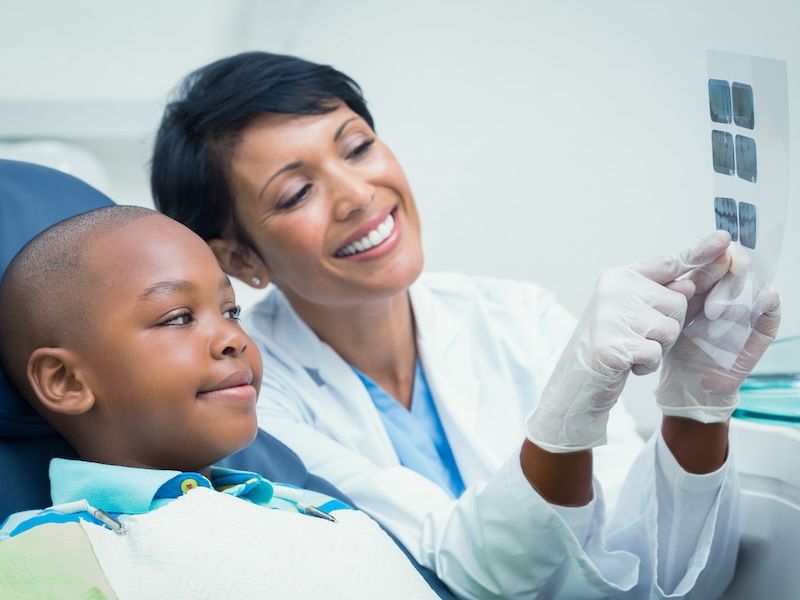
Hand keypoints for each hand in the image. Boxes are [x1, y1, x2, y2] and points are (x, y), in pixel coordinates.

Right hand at [526, 231, 731, 452]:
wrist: (574, 382)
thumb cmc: (610, 345)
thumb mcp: (634, 314)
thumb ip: (660, 296)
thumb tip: (689, 286)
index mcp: (619, 277)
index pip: (668, 262)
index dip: (699, 251)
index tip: (725, 238)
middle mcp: (613, 290)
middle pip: (677, 302)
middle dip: (668, 328)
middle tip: (637, 338)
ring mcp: (609, 315)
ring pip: (669, 329)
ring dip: (657, 348)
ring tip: (630, 350)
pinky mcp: (611, 344)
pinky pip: (655, 353)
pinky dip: (645, 366)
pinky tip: (625, 365)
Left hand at [655, 247, 781, 423]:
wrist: (686, 382)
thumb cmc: (672, 348)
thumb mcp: (667, 314)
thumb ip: (673, 291)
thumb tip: (678, 263)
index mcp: (700, 283)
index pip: (710, 257)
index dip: (712, 249)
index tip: (716, 242)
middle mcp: (724, 290)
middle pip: (732, 264)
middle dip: (724, 266)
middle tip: (715, 271)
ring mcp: (745, 305)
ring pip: (750, 281)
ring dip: (734, 291)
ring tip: (712, 313)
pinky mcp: (762, 324)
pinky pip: (770, 303)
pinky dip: (762, 299)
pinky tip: (751, 304)